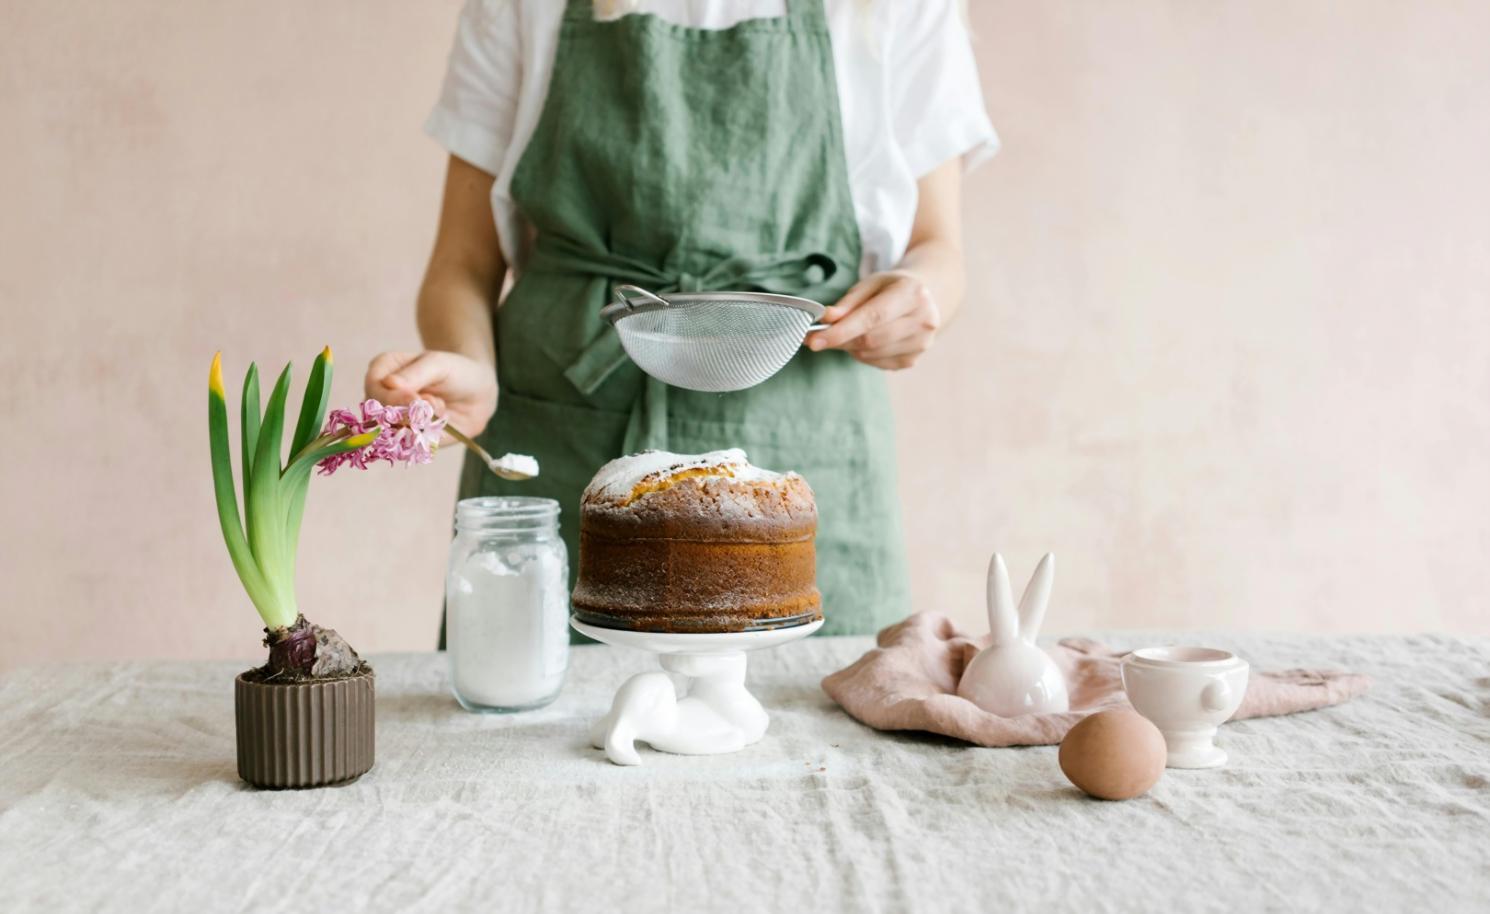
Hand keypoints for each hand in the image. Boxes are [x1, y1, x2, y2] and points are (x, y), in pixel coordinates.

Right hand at [364, 350, 497, 436]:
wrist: (476, 395)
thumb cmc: (454, 372)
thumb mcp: (438, 364)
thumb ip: (414, 374)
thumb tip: (388, 383)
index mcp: (382, 370)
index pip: (373, 386)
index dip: (392, 397)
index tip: (416, 398)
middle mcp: (380, 396)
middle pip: (378, 413)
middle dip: (409, 412)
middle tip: (435, 403)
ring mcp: (390, 419)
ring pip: (392, 432)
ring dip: (420, 424)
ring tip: (440, 407)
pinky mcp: (404, 438)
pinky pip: (407, 446)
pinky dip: (426, 436)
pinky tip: (439, 422)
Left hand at [807, 270, 940, 369]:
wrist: (923, 298)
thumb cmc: (891, 288)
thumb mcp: (870, 284)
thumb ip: (847, 303)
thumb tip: (826, 319)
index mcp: (913, 294)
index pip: (873, 317)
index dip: (842, 331)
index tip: (814, 340)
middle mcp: (924, 320)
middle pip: (870, 340)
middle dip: (839, 340)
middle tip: (817, 337)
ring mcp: (921, 344)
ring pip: (870, 354)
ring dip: (849, 347)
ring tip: (846, 332)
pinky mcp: (912, 360)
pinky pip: (875, 363)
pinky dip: (861, 354)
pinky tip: (865, 340)